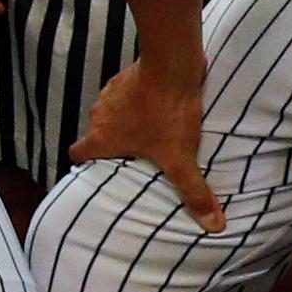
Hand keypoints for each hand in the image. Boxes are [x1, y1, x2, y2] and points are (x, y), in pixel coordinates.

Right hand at [67, 55, 218, 230]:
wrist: (172, 65)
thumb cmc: (168, 113)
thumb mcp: (181, 158)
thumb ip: (194, 192)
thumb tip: (214, 226)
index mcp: (102, 138)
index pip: (77, 153)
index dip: (86, 162)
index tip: (101, 166)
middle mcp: (98, 115)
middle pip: (98, 133)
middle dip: (114, 142)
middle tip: (139, 151)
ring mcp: (109, 93)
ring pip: (111, 112)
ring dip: (127, 119)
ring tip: (153, 126)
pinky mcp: (124, 76)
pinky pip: (124, 93)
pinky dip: (137, 99)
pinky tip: (159, 103)